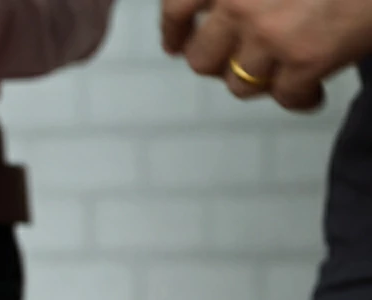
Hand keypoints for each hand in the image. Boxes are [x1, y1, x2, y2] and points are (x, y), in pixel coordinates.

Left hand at [161, 0, 371, 110]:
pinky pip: (288, 96)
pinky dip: (302, 99)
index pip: (176, 8)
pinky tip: (315, 92)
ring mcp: (270, 31)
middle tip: (240, 61)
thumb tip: (218, 13)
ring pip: (241, 84)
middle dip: (220, 64)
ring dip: (263, 81)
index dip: (175, 32)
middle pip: (203, 59)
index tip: (176, 44)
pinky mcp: (307, 56)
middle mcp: (238, 0)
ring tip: (287, 69)